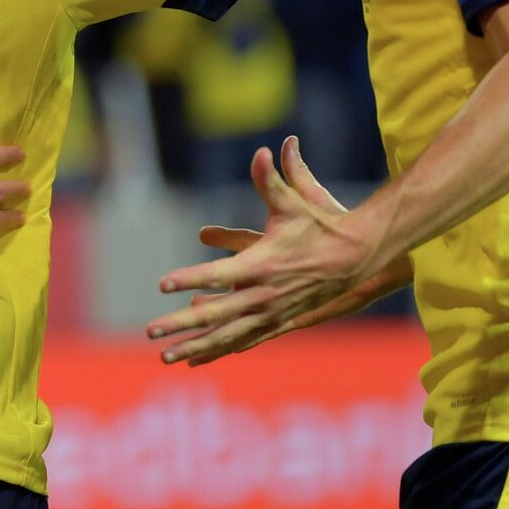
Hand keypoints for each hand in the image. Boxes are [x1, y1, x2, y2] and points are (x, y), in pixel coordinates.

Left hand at [147, 136, 377, 364]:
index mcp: (263, 264)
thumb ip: (273, 179)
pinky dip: (219, 350)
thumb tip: (264, 149)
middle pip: (216, 314)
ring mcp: (272, 312)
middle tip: (150, 331)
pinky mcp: (279, 321)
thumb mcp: (295, 201)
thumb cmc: (321, 225)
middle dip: (180, 324)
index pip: (219, 275)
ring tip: (164, 357)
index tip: (163, 284)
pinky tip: (196, 359)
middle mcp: (265, 294)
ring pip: (227, 336)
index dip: (191, 279)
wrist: (358, 257)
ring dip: (195, 346)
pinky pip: (243, 340)